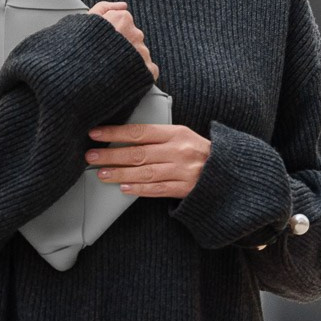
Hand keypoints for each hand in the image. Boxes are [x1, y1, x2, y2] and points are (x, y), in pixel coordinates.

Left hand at [86, 122, 211, 198]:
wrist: (229, 172)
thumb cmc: (200, 151)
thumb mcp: (183, 135)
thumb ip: (158, 135)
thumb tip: (125, 135)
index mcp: (177, 133)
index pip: (140, 132)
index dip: (115, 133)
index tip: (95, 134)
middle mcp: (179, 151)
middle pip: (138, 153)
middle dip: (112, 155)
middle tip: (91, 156)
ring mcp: (182, 172)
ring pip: (144, 173)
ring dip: (120, 173)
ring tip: (101, 173)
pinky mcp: (184, 189)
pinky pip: (157, 189)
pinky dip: (139, 189)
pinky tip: (124, 188)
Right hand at [88, 0, 158, 83]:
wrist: (82, 73)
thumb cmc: (82, 46)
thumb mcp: (87, 19)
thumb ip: (105, 7)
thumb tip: (123, 5)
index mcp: (122, 19)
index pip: (125, 23)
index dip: (114, 34)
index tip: (106, 43)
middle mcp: (135, 34)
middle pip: (133, 39)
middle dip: (124, 47)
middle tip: (109, 57)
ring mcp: (142, 52)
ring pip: (141, 54)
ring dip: (131, 60)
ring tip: (115, 69)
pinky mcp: (147, 70)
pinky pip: (149, 70)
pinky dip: (141, 73)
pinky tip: (126, 76)